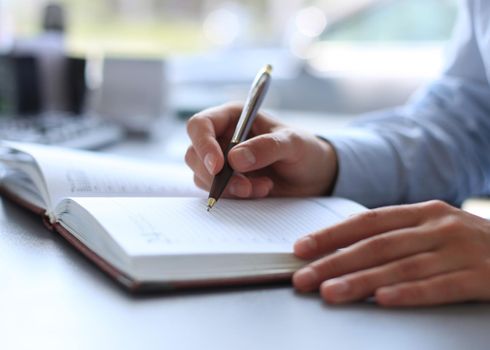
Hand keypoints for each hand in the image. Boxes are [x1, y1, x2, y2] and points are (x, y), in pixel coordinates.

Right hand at [185, 103, 337, 197]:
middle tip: (245, 187)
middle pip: (194, 153)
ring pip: (202, 176)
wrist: (314, 177)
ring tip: (262, 188)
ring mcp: (222, 162)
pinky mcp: (226, 182)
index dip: (203, 144)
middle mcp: (222, 138)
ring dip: (229, 188)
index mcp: (233, 117)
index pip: (200, 125)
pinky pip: (216, 192)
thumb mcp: (294, 144)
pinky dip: (235, 197)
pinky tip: (261, 191)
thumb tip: (234, 159)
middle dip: (216, 175)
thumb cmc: (305, 151)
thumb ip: (268, 147)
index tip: (217, 167)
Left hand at [292, 200, 489, 305]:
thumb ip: (397, 236)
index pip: (368, 221)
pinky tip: (383, 300)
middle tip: (303, 277)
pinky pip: (439, 286)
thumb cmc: (470, 244)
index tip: (301, 248)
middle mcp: (438, 227)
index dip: (332, 234)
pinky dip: (409, 293)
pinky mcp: (482, 277)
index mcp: (423, 212)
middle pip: (377, 245)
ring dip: (361, 281)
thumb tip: (346, 250)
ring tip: (330, 292)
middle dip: (334, 261)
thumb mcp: (436, 229)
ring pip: (400, 266)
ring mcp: (460, 250)